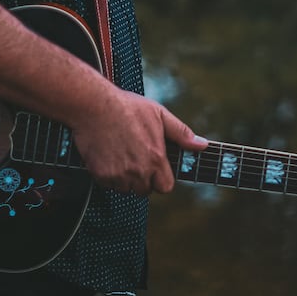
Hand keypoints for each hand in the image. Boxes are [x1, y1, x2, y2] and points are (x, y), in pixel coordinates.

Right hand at [71, 89, 208, 194]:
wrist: (94, 105)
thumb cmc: (127, 107)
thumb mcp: (159, 114)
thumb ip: (181, 133)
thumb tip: (202, 145)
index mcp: (156, 158)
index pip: (165, 187)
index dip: (160, 178)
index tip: (154, 168)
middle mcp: (139, 171)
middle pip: (144, 190)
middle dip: (141, 178)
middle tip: (133, 157)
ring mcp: (119, 175)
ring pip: (125, 189)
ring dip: (123, 178)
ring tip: (119, 154)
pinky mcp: (101, 175)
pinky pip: (107, 185)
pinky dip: (107, 175)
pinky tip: (106, 155)